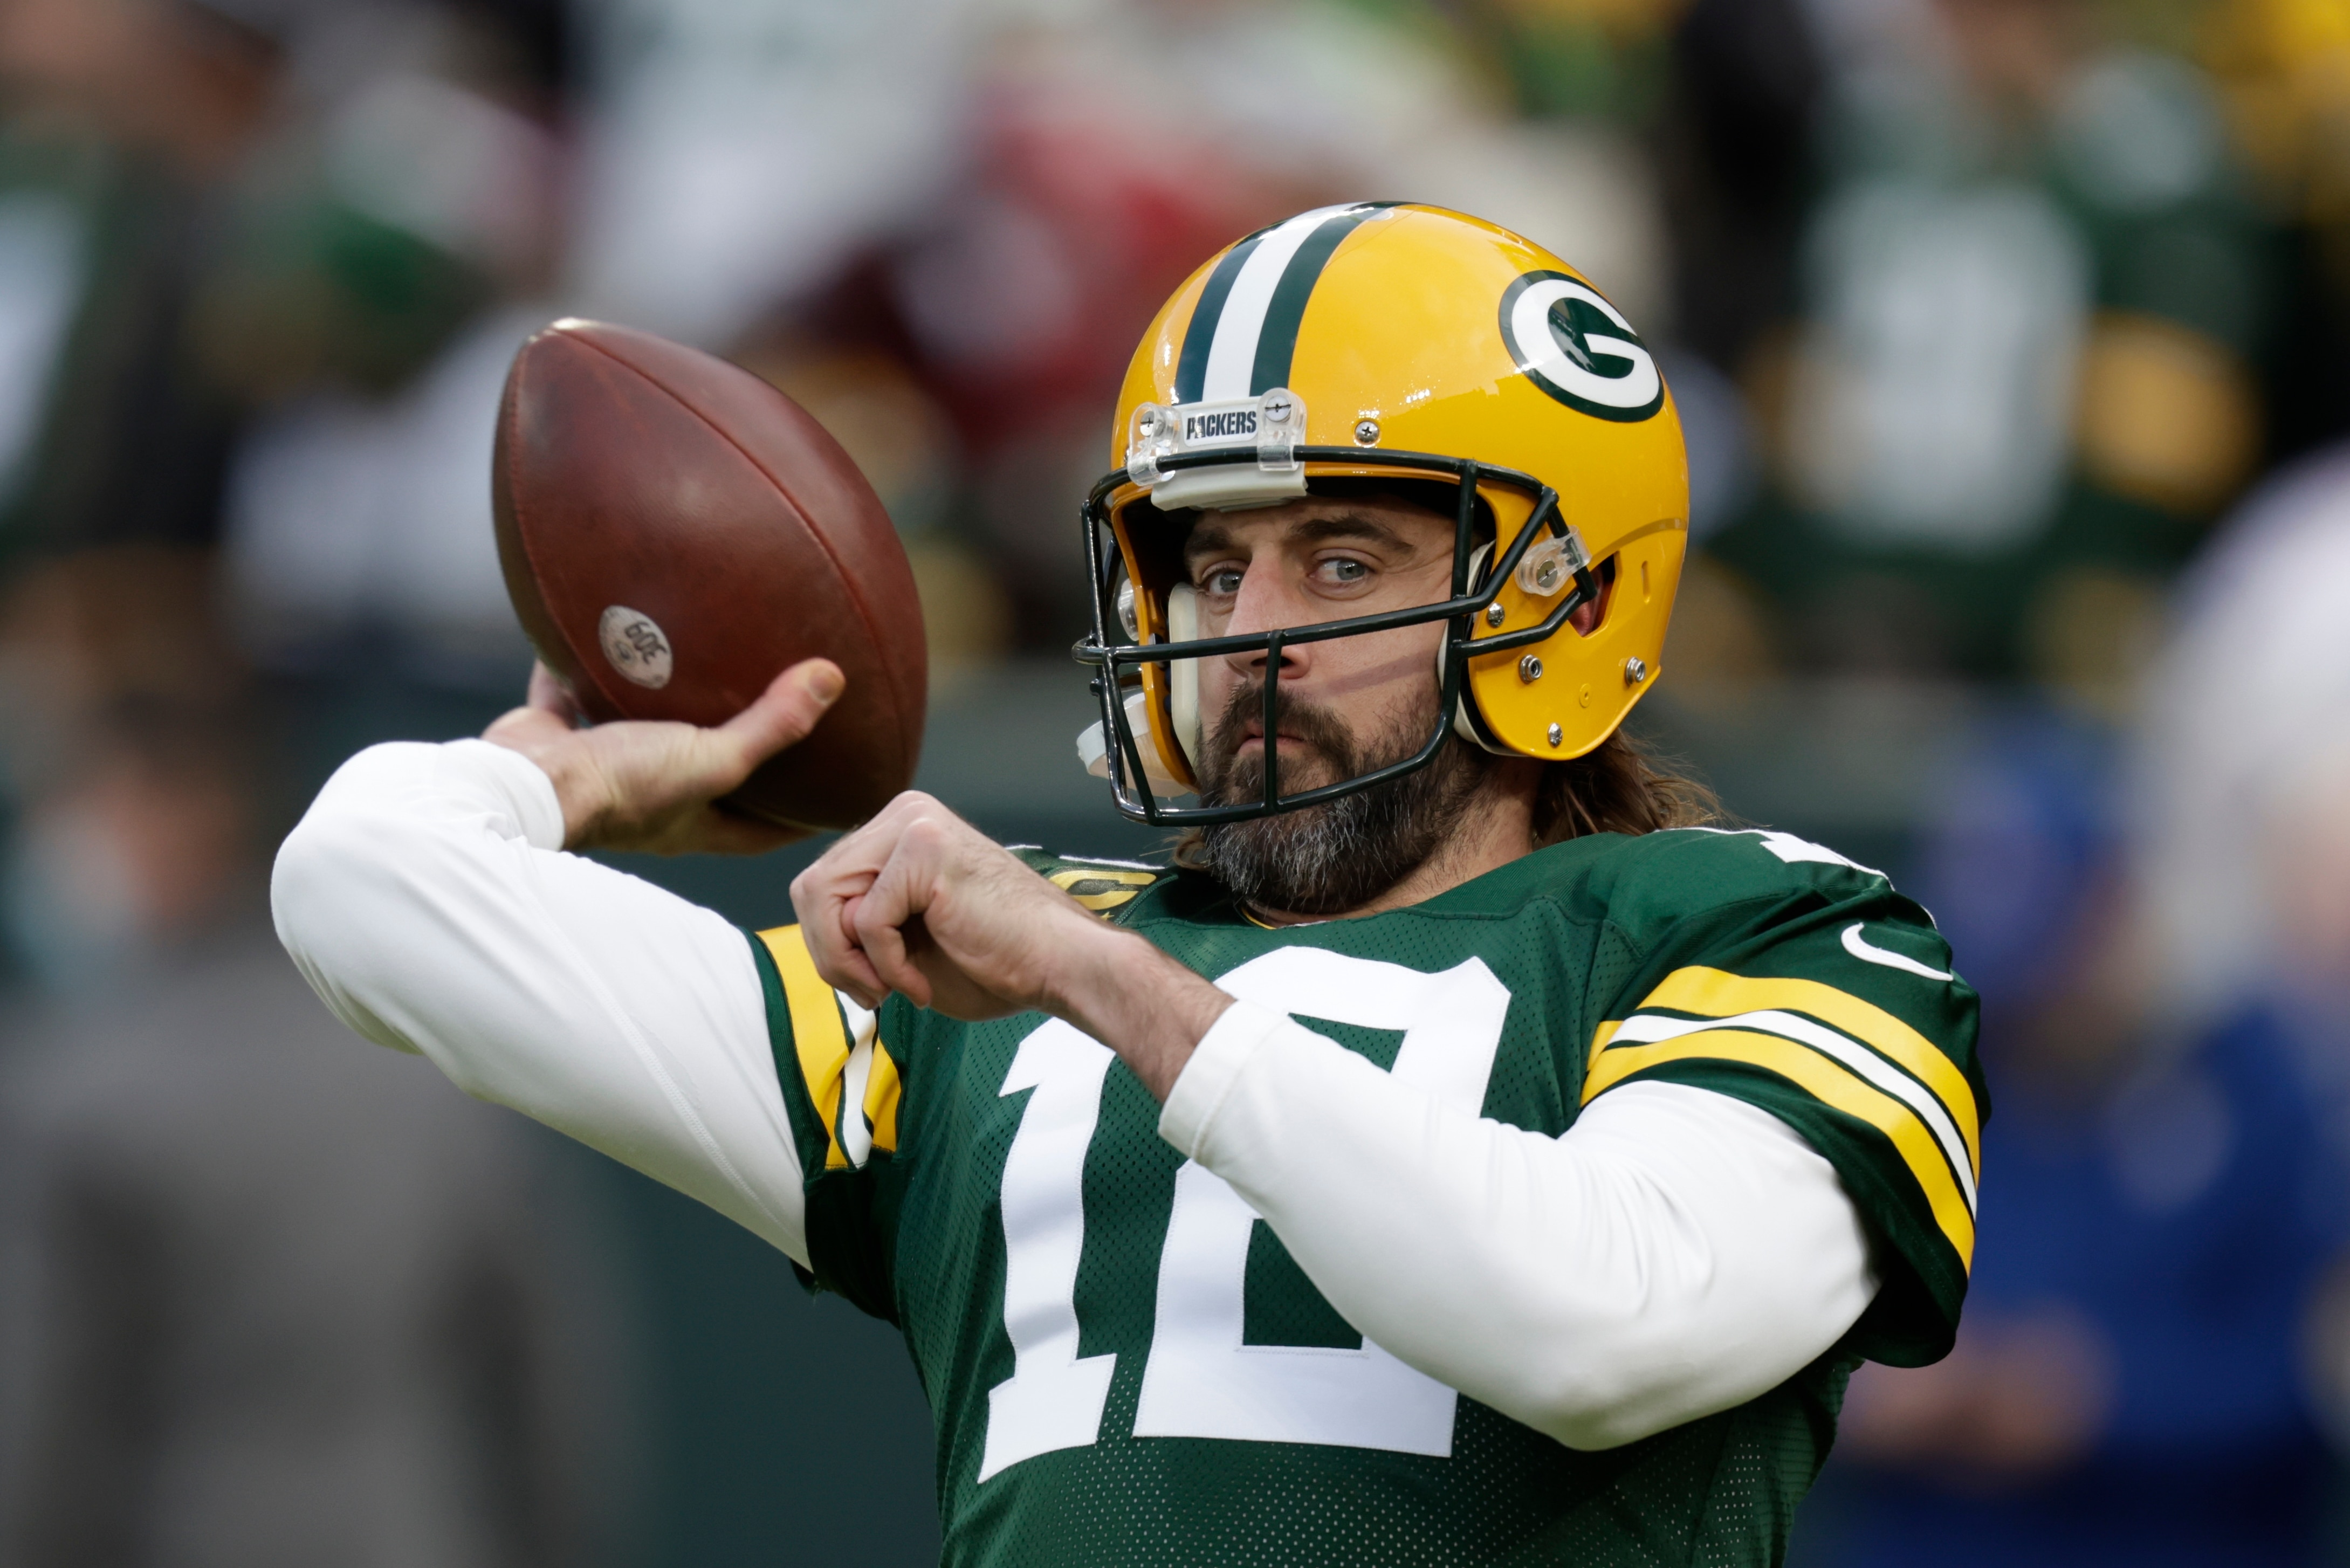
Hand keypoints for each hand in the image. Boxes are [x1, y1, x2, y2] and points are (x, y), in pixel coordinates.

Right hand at [483, 659, 841, 853]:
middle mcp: (652, 800)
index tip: (836, 794)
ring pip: (644, 734)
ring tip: (698, 666)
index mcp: (694, 822)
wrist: (522, 783)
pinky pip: (576, 696)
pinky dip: (586, 669)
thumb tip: (831, 681)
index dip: (802, 817)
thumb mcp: (710, 759)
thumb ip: (769, 725)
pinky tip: (602, 627)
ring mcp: (603, 770)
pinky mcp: (561, 739)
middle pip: (708, 779)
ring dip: (667, 707)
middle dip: (739, 753)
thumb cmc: (621, 788)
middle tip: (776, 717)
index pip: (764, 829)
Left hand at [791, 792, 1231, 1098]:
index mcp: (903, 826)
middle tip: (874, 994)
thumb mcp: (904, 933)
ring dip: (850, 961)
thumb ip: (857, 915)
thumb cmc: (996, 960)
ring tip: (893, 988)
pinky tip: (920, 984)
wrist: (1061, 968)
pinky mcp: (925, 850)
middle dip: (831, 954)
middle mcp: (907, 813)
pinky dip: (886, 966)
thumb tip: (810, 919)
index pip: (820, 882)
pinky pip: (866, 920)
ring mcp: (916, 824)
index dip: (830, 944)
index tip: (871, 984)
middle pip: (810, 887)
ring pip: (825, 898)